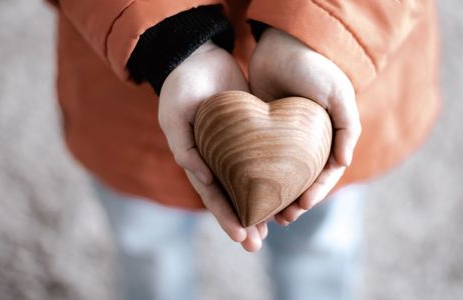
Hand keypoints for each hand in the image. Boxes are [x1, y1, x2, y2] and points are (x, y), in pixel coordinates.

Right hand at [159, 41, 267, 251]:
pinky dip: (273, 176)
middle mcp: (217, 159)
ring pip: (250, 183)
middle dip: (244, 221)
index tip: (241, 237)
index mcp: (197, 160)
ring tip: (276, 226)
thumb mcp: (175, 116)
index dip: (225, 217)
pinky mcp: (252, 133)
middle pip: (232, 197)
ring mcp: (236, 148)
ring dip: (260, 205)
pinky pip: (264, 159)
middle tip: (256, 245)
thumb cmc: (181, 87)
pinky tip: (287, 189)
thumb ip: (184, 147)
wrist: (199, 57)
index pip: (212, 196)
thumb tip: (204, 178)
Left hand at [249, 28, 360, 225]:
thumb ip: (347, 126)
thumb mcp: (337, 93)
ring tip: (267, 215)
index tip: (303, 205)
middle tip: (284, 218)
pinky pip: (260, 160)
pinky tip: (248, 191)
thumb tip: (344, 163)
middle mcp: (307, 140)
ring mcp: (284, 138)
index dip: (317, 191)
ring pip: (281, 175)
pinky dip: (257, 178)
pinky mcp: (262, 132)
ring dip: (276, 196)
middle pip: (302, 179)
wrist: (280, 43)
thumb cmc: (313, 66)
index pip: (325, 172)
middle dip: (295, 201)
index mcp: (328, 135)